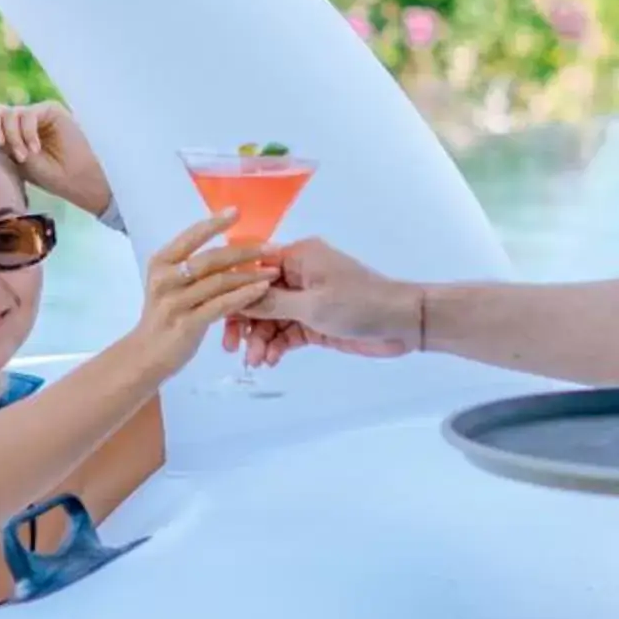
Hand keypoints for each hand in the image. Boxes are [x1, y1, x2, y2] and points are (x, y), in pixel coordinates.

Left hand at [0, 100, 112, 218]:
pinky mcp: (49, 109)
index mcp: (6, 130)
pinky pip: (26, 114)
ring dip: (13, 137)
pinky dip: (26, 133)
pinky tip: (34, 150)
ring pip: (8, 113)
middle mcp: (18, 119)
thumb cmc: (46, 176)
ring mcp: (33, 113)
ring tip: (24, 157)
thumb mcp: (12, 161)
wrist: (75, 179)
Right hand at [133, 214, 274, 379]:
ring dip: (250, 274)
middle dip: (243, 251)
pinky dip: (244, 296)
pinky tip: (261, 290)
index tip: (237, 211)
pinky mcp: (187, 323)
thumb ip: (193, 268)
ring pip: (219, 282)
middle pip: (210, 258)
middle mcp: (165, 278)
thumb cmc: (164, 315)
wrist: (145, 355)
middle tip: (271, 246)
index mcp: (161, 262)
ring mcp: (175, 301)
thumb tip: (231, 249)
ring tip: (273, 271)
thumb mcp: (171, 285)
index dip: (214, 223)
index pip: (191, 236)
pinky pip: (221, 305)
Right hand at [227, 238, 420, 372]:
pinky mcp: (314, 321)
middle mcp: (298, 274)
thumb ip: (272, 303)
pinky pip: (286, 332)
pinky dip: (276, 345)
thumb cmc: (360, 304)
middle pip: (257, 296)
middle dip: (244, 322)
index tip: (215, 313)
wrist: (403, 323)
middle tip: (231, 348)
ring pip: (270, 319)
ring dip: (260, 339)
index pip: (252, 267)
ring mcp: (306, 299)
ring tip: (257, 361)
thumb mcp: (312, 305)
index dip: (232, 290)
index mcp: (298, 256)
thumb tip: (236, 296)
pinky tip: (270, 360)